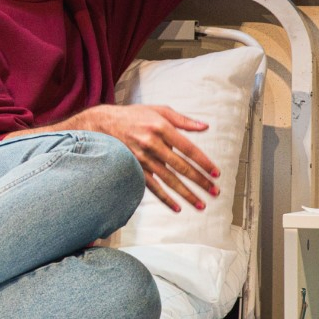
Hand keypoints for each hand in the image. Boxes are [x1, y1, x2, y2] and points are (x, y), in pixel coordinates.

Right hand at [79, 104, 219, 211]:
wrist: (102, 123)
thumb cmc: (134, 116)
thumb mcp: (158, 110)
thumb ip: (182, 120)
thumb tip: (205, 127)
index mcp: (160, 128)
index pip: (187, 148)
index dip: (203, 162)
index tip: (216, 173)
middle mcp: (151, 143)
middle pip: (180, 166)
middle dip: (200, 181)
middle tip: (215, 192)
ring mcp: (141, 158)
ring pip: (168, 180)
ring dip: (186, 194)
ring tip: (201, 205)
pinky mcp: (133, 168)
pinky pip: (151, 186)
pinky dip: (164, 198)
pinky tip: (177, 207)